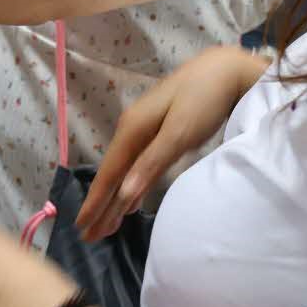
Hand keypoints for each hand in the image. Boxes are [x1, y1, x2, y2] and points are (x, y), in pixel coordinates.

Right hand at [75, 45, 270, 240]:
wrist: (224, 70)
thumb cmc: (203, 99)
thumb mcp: (179, 133)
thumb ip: (151, 163)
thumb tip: (124, 194)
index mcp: (132, 130)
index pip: (109, 174)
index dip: (95, 202)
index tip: (83, 228)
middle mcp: (130, 130)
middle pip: (111, 175)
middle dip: (99, 206)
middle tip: (88, 236)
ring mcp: (142, 131)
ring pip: (123, 172)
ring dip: (112, 199)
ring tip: (103, 226)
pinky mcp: (156, 132)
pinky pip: (135, 166)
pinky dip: (128, 186)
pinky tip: (127, 199)